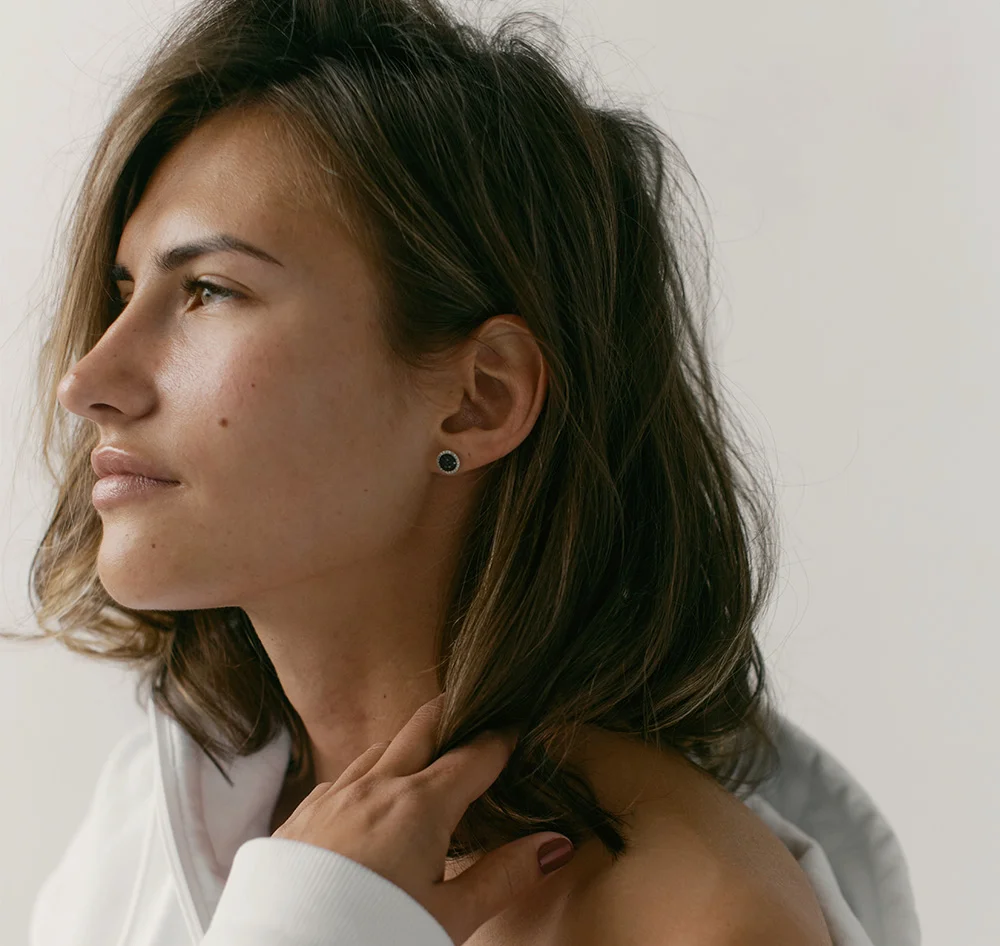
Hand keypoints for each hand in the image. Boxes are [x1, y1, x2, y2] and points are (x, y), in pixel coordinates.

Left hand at [270, 693, 575, 944]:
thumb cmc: (372, 936)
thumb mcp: (451, 917)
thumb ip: (505, 875)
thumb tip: (555, 844)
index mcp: (421, 804)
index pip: (475, 754)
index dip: (502, 739)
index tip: (517, 730)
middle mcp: (376, 786)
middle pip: (423, 727)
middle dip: (453, 715)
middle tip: (474, 713)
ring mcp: (333, 795)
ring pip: (379, 748)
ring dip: (407, 745)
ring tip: (425, 757)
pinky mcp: (300, 816)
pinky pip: (341, 776)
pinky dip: (366, 774)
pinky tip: (369, 797)